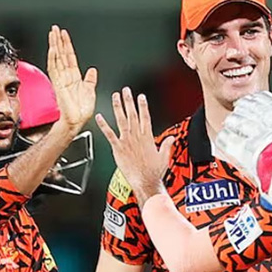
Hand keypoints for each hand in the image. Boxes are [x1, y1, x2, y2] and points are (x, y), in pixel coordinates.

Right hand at [47, 25, 97, 135]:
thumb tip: (93, 70)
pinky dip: (53, 59)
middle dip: (58, 41)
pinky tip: (53, 50)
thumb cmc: (81, 111)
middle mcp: (66, 77)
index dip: (67, 45)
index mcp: (74, 78)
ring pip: (56, 58)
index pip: (70, 57)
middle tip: (55, 29)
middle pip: (61, 55)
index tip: (64, 35)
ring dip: (54, 45)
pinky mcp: (58, 85)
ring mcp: (61, 80)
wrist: (76, 122)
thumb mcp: (90, 92)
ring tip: (52, 34)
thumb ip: (90, 80)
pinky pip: (54, 69)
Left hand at [96, 87, 172, 201]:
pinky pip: (109, 134)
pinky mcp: (118, 148)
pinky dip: (104, 125)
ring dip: (118, 107)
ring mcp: (126, 141)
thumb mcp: (164, 156)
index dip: (142, 106)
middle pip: (132, 114)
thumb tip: (172, 138)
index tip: (140, 97)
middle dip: (129, 101)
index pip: (145, 117)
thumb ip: (167, 145)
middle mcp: (136, 136)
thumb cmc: (154, 172)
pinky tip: (99, 117)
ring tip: (115, 97)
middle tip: (126, 90)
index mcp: (147, 137)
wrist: (145, 181)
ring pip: (121, 120)